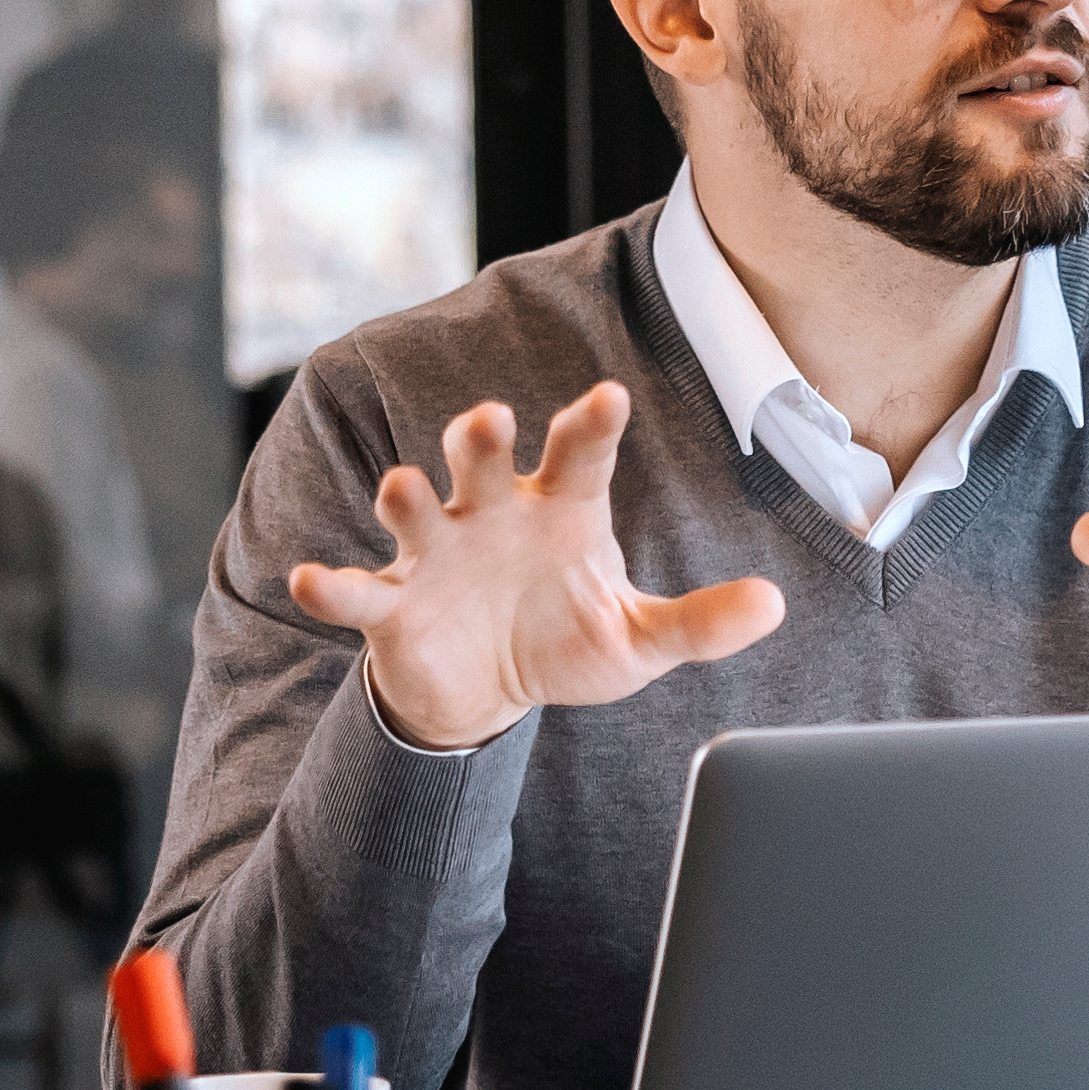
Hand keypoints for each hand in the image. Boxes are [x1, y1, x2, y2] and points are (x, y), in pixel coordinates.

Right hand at [286, 384, 785, 750]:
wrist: (489, 692)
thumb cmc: (565, 642)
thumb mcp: (640, 642)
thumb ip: (700, 622)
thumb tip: (775, 605)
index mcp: (560, 509)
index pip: (580, 455)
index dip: (591, 425)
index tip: (609, 397)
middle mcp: (491, 513)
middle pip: (481, 458)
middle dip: (480, 436)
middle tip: (491, 419)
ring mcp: (436, 553)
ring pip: (415, 509)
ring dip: (407, 493)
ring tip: (406, 488)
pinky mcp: (391, 605)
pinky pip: (356, 589)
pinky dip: (332, 586)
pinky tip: (312, 581)